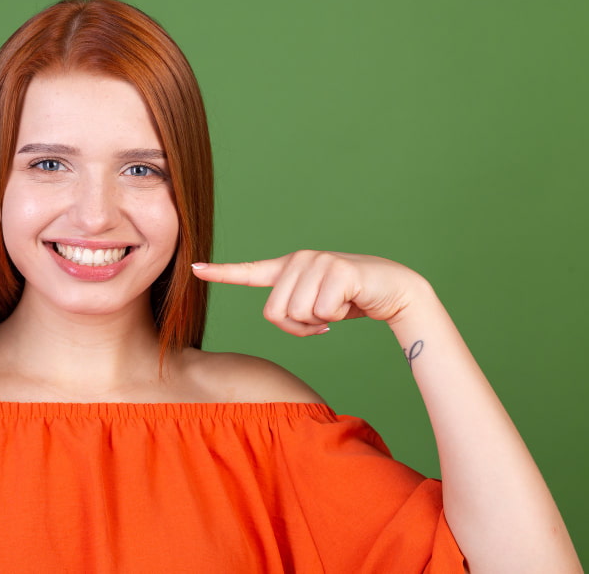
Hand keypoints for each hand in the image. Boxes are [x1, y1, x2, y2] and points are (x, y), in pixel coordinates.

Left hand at [192, 250, 430, 336]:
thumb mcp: (314, 308)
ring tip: (337, 306)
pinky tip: (351, 300)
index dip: (221, 273)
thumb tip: (281, 316)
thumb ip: (293, 310)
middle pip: (274, 314)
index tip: (195, 269)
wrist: (394, 291)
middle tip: (322, 318)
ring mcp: (317, 262)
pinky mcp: (337, 270)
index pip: (249, 272)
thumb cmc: (350, 300)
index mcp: (288, 268)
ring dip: (319, 322)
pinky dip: (337, 317)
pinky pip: (321, 312)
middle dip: (298, 328)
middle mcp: (298, 260)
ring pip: (296, 315)